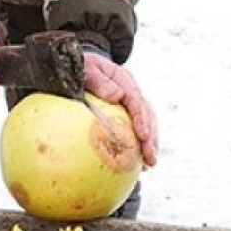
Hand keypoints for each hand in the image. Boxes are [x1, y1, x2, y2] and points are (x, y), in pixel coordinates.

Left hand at [81, 51, 157, 167]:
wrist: (80, 66)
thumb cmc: (80, 67)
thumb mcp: (86, 68)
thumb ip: (99, 80)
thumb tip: (116, 95)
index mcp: (124, 79)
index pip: (136, 100)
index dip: (141, 118)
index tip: (142, 135)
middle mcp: (131, 91)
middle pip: (147, 115)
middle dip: (150, 137)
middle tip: (150, 157)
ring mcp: (130, 102)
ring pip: (147, 124)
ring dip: (149, 144)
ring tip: (149, 164)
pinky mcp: (126, 113)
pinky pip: (136, 129)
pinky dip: (139, 145)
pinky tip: (139, 162)